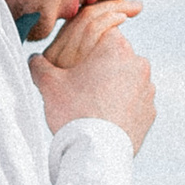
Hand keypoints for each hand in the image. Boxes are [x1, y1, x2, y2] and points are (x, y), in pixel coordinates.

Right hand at [30, 0, 155, 153]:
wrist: (97, 152)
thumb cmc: (74, 112)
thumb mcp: (49, 84)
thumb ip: (39, 65)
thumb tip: (34, 59)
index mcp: (115, 46)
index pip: (102, 32)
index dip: (85, 47)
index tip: (75, 63)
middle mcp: (138, 63)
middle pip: (114, 56)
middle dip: (100, 67)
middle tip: (80, 87)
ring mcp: (147, 88)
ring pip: (126, 79)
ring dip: (112, 86)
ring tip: (91, 106)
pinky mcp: (150, 110)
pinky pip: (134, 102)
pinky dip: (122, 106)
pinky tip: (104, 118)